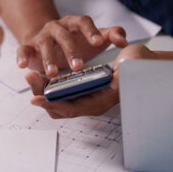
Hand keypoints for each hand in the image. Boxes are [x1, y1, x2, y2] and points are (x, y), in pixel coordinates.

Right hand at [17, 15, 128, 76]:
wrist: (46, 41)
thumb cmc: (74, 41)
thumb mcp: (94, 37)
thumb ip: (111, 35)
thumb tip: (125, 41)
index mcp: (74, 23)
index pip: (83, 22)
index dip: (91, 31)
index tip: (99, 42)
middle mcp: (57, 27)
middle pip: (64, 36)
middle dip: (71, 51)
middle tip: (78, 67)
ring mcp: (42, 36)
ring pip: (44, 44)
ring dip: (48, 58)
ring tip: (52, 73)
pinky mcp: (29, 47)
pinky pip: (23, 50)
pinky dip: (22, 57)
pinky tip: (23, 66)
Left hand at [25, 44, 155, 118]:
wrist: (142, 62)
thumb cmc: (137, 65)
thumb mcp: (130, 66)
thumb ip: (122, 72)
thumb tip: (116, 76)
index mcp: (102, 101)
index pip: (71, 109)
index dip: (52, 104)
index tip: (35, 99)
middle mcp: (93, 103)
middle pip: (60, 106)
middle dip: (42, 95)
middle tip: (29, 78)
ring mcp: (88, 98)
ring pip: (59, 101)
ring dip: (44, 90)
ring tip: (32, 76)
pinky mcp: (85, 91)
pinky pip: (63, 94)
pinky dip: (51, 88)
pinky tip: (44, 77)